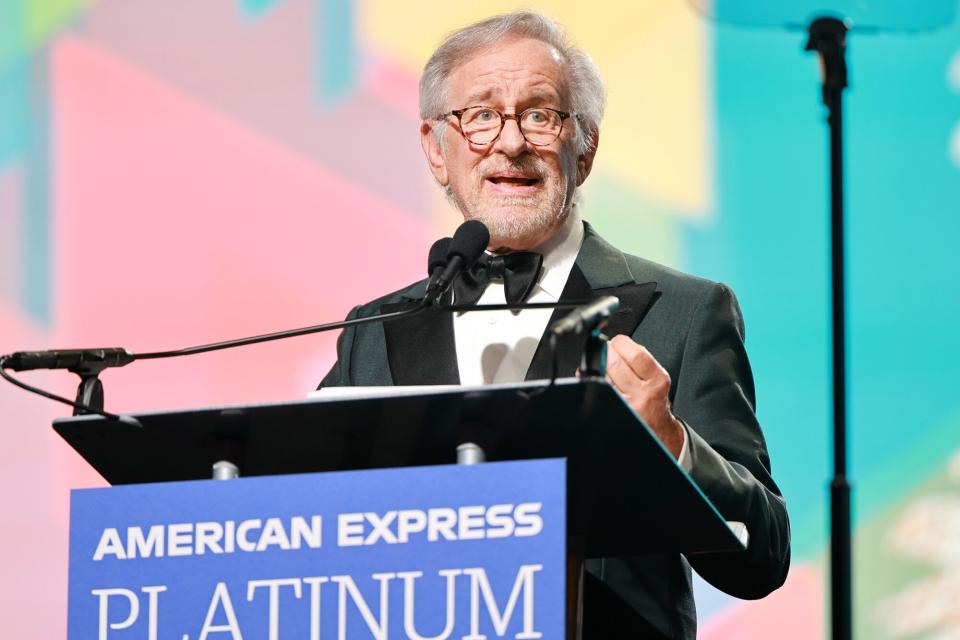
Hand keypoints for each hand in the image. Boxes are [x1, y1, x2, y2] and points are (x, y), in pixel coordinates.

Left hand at [605, 335, 685, 458]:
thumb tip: (614, 343)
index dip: (621, 342)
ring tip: (602, 364)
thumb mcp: (656, 378)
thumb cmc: (653, 399)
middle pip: (614, 363)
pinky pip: (598, 391)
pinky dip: (593, 380)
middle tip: (606, 349)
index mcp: (657, 379)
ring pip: (602, 376)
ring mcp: (627, 405)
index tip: (618, 341)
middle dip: (606, 351)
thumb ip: (640, 360)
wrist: (658, 429)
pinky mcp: (614, 413)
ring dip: (597, 365)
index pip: (636, 354)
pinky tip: (595, 379)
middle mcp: (643, 393)